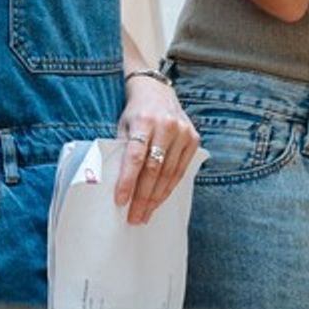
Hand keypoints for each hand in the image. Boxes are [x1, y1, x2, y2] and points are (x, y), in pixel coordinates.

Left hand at [113, 77, 199, 224]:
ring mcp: (182, 132)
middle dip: (142, 197)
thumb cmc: (136, 112)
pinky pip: (181, 171)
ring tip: (145, 214)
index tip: (120, 201)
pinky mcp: (193, 139)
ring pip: (169, 174)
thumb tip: (115, 183)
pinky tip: (159, 200)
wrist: (157, 91)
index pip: (135, 156)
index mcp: (144, 120)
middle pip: (154, 169)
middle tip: (134, 217)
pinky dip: (169, 188)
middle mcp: (166, 126)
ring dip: (156, 198)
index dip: (127, 181)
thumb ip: (123, 149)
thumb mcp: (124, 124)